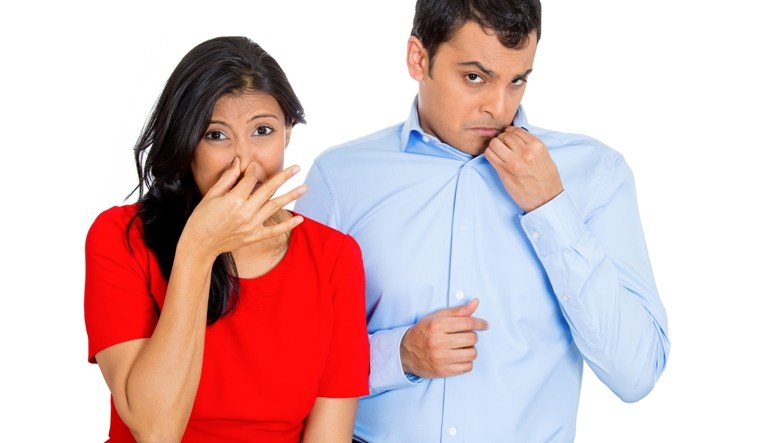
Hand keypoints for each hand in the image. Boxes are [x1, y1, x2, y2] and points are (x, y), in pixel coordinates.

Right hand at [182, 158, 305, 259]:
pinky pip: (275, 230)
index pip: (250, 179)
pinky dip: (288, 225)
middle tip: (296, 168)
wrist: (200, 244)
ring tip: (304, 187)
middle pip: (269, 189)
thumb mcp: (211, 195)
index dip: (251, 170)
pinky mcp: (254, 236)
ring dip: (291, 196)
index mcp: (234, 199)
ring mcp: (252, 225)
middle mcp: (246, 211)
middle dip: (284, 176)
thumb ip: (227, 178)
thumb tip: (238, 163)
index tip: (252, 165)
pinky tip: (300, 219)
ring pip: (275, 206)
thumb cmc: (201, 218)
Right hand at [400, 298, 488, 378]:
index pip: (468, 323)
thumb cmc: (423, 332)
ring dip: (470, 350)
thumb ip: (458, 311)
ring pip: (471, 353)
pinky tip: (459, 357)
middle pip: (472, 338)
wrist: (405, 352)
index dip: (480, 323)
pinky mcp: (442, 371)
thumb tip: (476, 303)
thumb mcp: (437, 317)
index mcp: (437, 325)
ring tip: (461, 347)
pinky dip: (466, 362)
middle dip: (472, 336)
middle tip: (465, 336)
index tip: (484, 325)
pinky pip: (467, 367)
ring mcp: (440, 358)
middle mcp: (438, 341)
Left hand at [485, 126, 563, 212]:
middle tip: (503, 147)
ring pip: (494, 142)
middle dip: (502, 139)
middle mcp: (525, 151)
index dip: (509, 133)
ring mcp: (514, 161)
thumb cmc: (546, 179)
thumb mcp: (545, 156)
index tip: (509, 139)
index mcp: (537, 146)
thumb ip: (531, 144)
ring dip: (494, 146)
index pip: (516, 130)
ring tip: (499, 153)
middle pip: (504, 135)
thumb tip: (517, 136)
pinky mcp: (504, 171)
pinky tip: (495, 159)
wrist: (546, 199)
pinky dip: (489, 154)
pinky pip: (489, 154)